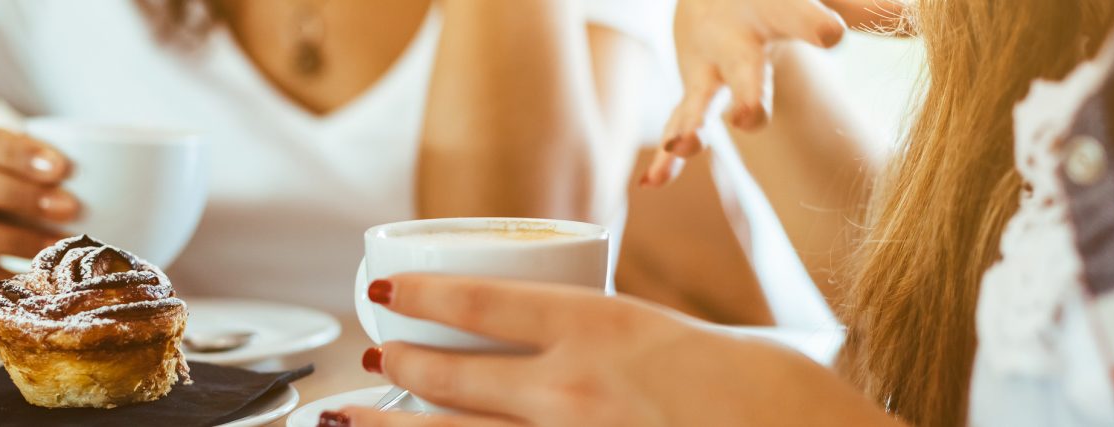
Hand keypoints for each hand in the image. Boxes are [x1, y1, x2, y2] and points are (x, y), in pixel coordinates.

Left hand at [322, 274, 881, 426]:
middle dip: (397, 366)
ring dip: (397, 426)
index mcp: (600, 328)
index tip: (385, 288)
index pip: (482, 304)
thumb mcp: (673, 338)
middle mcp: (573, 390)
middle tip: (367, 354)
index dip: (421, 296)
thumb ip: (608, 341)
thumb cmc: (760, 390)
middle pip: (453, 379)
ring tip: (353, 418)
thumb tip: (558, 347)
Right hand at [642, 0, 845, 187]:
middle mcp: (736, 40)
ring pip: (699, 100)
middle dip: (746, 93)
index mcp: (773, 9)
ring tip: (684, 146)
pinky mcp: (693, 90)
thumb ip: (864, 10)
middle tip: (749, 118)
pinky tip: (653, 182)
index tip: (832, 36)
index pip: (796, 16)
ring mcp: (709, 68)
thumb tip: (919, 24)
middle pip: (743, 68)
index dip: (814, 25)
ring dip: (692, 125)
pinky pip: (677, 123)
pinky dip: (665, 156)